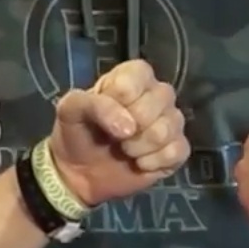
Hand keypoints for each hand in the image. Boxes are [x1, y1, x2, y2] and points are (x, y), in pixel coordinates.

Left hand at [47, 60, 189, 205]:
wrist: (80, 173)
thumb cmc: (78, 133)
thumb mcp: (70, 109)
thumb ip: (95, 105)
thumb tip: (129, 127)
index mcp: (132, 74)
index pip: (136, 79)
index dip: (117, 101)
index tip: (102, 115)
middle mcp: (157, 92)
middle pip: (157, 102)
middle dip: (130, 127)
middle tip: (115, 137)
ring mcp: (171, 120)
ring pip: (168, 128)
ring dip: (139, 147)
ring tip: (125, 150)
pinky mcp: (178, 149)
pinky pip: (178, 150)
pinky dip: (155, 162)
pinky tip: (140, 163)